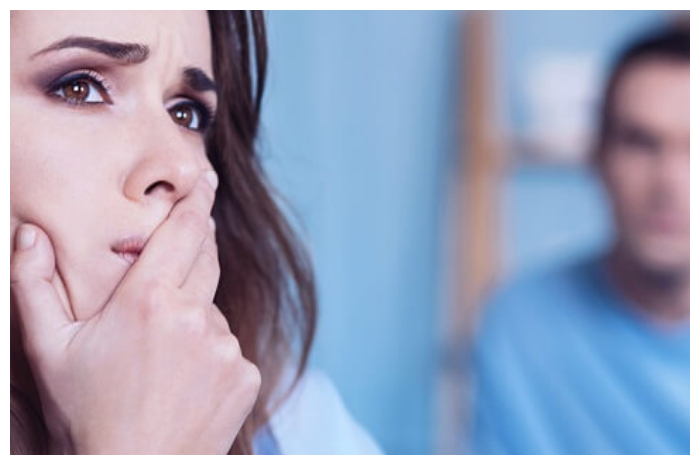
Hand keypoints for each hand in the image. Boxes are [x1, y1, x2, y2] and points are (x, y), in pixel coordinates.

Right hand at [10, 171, 260, 453]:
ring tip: (161, 361)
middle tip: (171, 273)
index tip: (206, 179)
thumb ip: (34, 286)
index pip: (184, 231)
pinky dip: (211, 355)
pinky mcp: (246, 373)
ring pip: (212, 312)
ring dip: (193, 319)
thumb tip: (29, 233)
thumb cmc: (88, 413)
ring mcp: (226, 345)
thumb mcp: (50, 351)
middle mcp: (194, 316)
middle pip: (206, 259)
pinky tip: (185, 382)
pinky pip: (230, 349)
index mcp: (147, 300)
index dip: (197, 201)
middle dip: (195, 251)